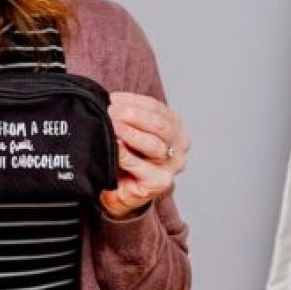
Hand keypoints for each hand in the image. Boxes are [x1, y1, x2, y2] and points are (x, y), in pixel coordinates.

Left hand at [98, 91, 189, 219]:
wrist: (119, 191)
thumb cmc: (125, 158)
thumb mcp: (130, 131)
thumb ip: (126, 116)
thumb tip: (111, 100)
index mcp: (174, 127)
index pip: (157, 108)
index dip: (134, 101)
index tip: (113, 98)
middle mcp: (179, 146)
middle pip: (160, 125)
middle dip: (134, 116)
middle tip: (111, 111)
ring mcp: (172, 166)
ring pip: (154, 146)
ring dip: (130, 133)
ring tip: (112, 126)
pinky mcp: (160, 182)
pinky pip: (141, 167)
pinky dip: (126, 155)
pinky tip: (116, 147)